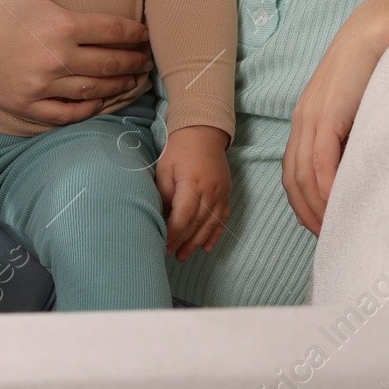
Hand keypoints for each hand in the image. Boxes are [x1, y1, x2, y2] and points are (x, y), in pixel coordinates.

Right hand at [0, 0, 153, 125]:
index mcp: (61, 25)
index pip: (114, 32)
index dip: (136, 34)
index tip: (145, 35)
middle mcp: (56, 58)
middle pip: (111, 64)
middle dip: (135, 62)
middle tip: (147, 61)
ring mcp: (41, 85)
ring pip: (94, 90)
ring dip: (119, 86)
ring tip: (132, 81)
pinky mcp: (26, 104)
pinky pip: (66, 113)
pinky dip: (88, 109)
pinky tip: (98, 101)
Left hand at [157, 125, 230, 260]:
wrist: (203, 133)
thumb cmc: (178, 150)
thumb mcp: (164, 169)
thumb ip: (164, 194)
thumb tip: (161, 219)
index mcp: (192, 183)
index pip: (183, 216)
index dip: (172, 233)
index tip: (162, 244)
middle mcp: (210, 191)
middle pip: (196, 224)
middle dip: (182, 242)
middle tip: (169, 254)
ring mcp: (221, 193)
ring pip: (210, 225)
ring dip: (196, 243)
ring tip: (183, 256)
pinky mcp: (227, 194)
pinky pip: (222, 219)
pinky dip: (215, 234)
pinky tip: (206, 247)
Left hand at [283, 0, 388, 234]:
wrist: (387, 26)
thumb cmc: (388, 64)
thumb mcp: (369, 106)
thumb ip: (364, 133)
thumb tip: (376, 165)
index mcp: (311, 117)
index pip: (297, 172)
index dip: (307, 204)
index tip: (327, 229)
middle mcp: (303, 120)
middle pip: (293, 182)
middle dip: (308, 216)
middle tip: (331, 243)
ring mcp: (310, 118)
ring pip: (302, 179)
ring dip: (317, 211)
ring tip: (338, 234)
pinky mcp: (325, 116)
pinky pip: (318, 165)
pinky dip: (327, 192)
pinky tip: (341, 210)